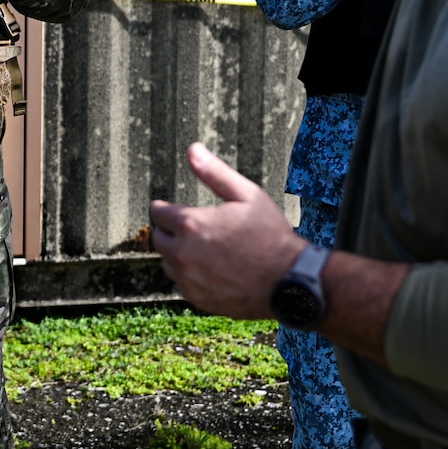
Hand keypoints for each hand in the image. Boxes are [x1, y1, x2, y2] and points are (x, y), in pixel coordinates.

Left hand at [151, 142, 305, 318]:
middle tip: (190, 228)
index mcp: (191, 224)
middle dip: (170, 230)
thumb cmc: (271, 234)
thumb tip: (193, 149)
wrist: (289, 281)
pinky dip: (190, 275)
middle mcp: (183, 254)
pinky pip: (181, 283)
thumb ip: (215, 173)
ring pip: (168, 263)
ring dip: (178, 254)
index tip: (171, 208)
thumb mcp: (247, 195)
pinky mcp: (197, 299)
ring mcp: (188, 279)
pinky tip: (211, 269)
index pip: (158, 213)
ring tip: (203, 248)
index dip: (166, 208)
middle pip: (158, 238)